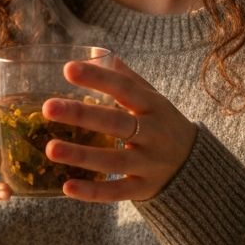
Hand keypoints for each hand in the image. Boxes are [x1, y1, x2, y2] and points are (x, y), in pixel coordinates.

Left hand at [41, 57, 196, 201]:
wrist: (197, 167)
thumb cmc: (164, 125)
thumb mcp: (153, 99)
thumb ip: (126, 79)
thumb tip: (96, 52)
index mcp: (153, 106)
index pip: (124, 88)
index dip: (97, 78)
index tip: (68, 69)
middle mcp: (153, 134)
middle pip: (116, 122)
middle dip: (81, 115)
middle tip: (48, 108)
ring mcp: (149, 163)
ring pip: (113, 160)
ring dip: (81, 155)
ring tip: (50, 149)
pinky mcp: (143, 189)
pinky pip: (116, 192)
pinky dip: (92, 192)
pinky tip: (66, 187)